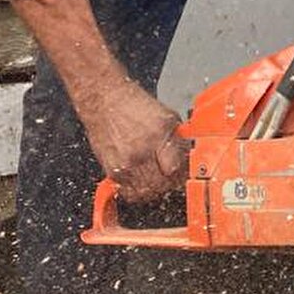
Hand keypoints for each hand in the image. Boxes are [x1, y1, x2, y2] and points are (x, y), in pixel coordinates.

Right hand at [82, 79, 189, 204]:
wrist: (104, 100)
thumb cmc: (133, 105)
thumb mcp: (167, 116)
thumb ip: (178, 140)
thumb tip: (189, 159)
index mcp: (157, 135)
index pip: (176, 170)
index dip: (181, 175)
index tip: (183, 174)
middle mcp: (140, 151)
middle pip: (161, 185)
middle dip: (169, 184)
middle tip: (171, 178)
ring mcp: (124, 163)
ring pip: (145, 192)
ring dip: (154, 190)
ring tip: (156, 180)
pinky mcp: (111, 170)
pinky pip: (127, 191)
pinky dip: (136, 191)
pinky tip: (141, 181)